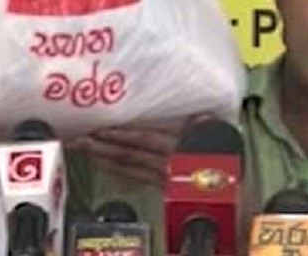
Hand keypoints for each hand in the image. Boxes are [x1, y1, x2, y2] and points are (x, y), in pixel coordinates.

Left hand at [70, 113, 214, 185]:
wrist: (227, 193)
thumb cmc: (222, 160)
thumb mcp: (219, 135)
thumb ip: (207, 124)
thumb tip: (203, 114)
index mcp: (179, 146)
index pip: (145, 139)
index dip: (122, 134)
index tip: (100, 128)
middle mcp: (166, 162)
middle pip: (129, 153)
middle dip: (102, 145)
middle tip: (80, 138)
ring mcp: (161, 175)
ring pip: (128, 165)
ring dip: (104, 157)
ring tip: (84, 148)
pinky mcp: (161, 185)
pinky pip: (135, 176)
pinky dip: (116, 170)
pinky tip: (102, 164)